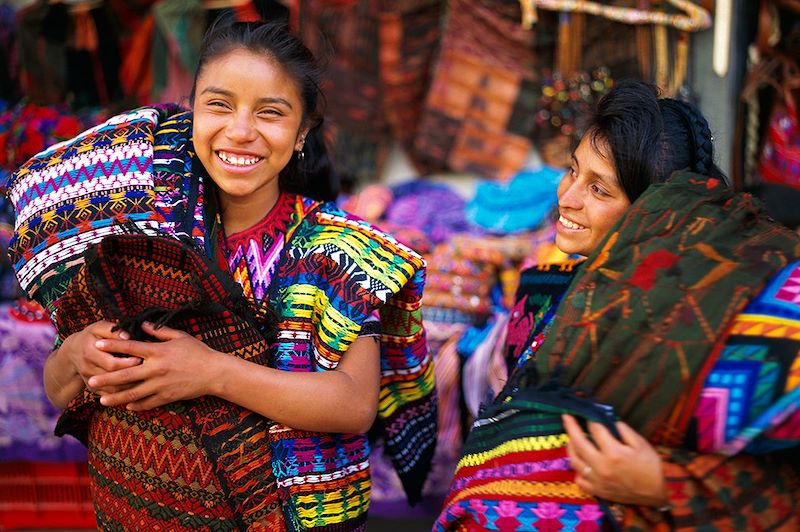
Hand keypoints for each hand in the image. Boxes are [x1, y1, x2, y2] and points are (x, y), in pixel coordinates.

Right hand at [60, 321, 141, 392]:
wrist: (72, 353)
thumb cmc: (91, 337)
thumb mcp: (98, 328)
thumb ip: (112, 330)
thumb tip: (128, 335)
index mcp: (89, 351)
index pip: (110, 362)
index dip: (127, 362)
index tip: (141, 358)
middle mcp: (87, 368)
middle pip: (112, 377)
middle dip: (130, 375)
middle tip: (146, 371)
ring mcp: (90, 380)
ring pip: (112, 389)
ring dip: (129, 387)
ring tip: (145, 381)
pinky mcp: (93, 388)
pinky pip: (110, 395)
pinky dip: (123, 394)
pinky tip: (137, 389)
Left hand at [87, 321, 218, 410]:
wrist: (214, 373)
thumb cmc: (198, 352)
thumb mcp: (180, 337)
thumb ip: (159, 331)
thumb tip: (143, 325)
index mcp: (158, 352)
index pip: (130, 348)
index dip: (113, 345)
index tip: (97, 345)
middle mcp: (156, 369)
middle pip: (126, 374)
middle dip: (106, 379)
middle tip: (90, 381)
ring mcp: (160, 385)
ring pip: (133, 393)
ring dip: (116, 397)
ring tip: (102, 400)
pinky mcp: (167, 396)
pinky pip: (148, 403)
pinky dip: (136, 405)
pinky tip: (127, 406)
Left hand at [563, 414, 667, 506]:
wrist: (658, 492)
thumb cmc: (651, 466)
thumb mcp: (640, 443)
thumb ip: (623, 430)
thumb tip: (608, 421)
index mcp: (613, 452)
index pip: (595, 430)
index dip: (591, 421)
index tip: (589, 416)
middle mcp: (602, 466)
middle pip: (578, 443)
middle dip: (571, 427)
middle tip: (566, 417)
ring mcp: (598, 480)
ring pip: (574, 461)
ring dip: (570, 448)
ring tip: (571, 439)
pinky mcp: (598, 491)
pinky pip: (580, 481)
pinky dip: (577, 471)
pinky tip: (580, 463)